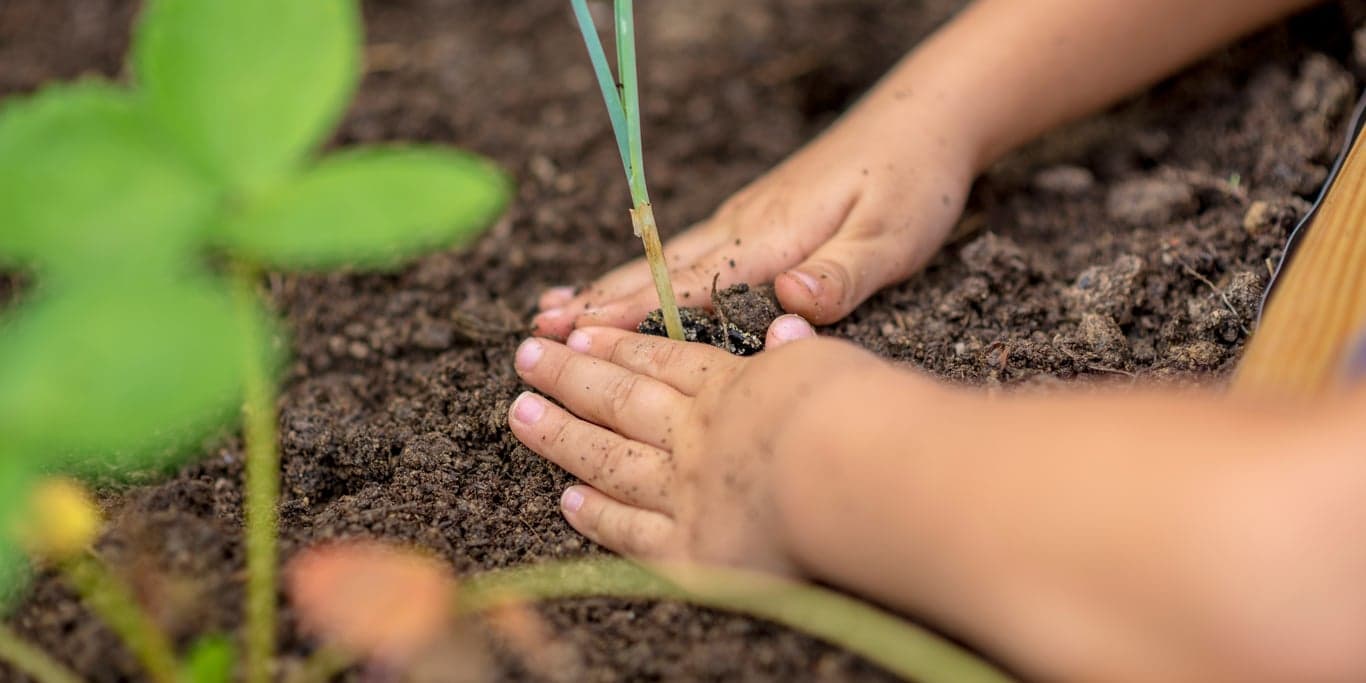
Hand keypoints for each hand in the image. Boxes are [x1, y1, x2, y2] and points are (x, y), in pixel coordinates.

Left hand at [507, 316, 878, 573]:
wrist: (853, 475)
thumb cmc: (857, 411)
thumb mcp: (828, 361)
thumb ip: (798, 350)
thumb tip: (789, 323)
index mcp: (729, 386)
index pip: (662, 360)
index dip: (618, 345)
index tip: (579, 331)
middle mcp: (695, 434)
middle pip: (620, 400)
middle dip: (569, 375)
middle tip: (526, 358)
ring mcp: (684, 491)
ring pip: (609, 458)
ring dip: (561, 434)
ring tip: (521, 413)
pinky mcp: (690, 551)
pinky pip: (631, 531)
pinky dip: (598, 514)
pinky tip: (569, 500)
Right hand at [533, 98, 975, 337]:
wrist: (923, 120)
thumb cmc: (914, 182)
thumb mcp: (894, 237)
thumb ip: (842, 275)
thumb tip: (787, 300)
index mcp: (773, 237)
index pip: (692, 284)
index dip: (633, 313)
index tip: (579, 335)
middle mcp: (745, 226)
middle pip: (659, 270)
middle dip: (598, 302)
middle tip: (538, 330)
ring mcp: (744, 219)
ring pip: (664, 259)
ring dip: (607, 286)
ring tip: (552, 308)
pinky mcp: (754, 219)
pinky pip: (685, 252)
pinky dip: (642, 271)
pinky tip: (623, 282)